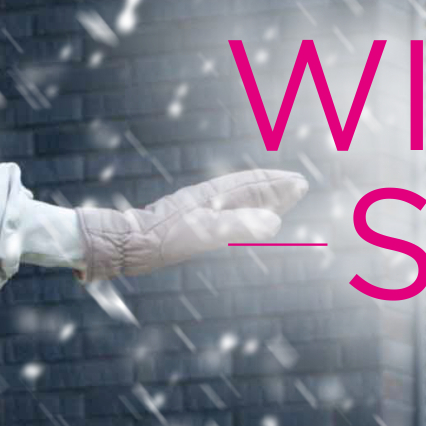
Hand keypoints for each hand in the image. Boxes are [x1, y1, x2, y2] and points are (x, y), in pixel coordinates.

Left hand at [77, 170, 307, 281]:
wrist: (126, 243)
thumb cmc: (163, 238)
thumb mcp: (205, 232)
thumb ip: (238, 226)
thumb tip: (275, 223)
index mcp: (213, 196)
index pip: (252, 186)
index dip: (277, 185)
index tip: (300, 182)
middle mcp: (206, 198)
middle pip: (246, 188)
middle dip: (272, 187)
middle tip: (297, 185)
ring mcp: (196, 209)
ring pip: (233, 199)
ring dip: (257, 197)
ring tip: (275, 200)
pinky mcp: (186, 222)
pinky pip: (221, 211)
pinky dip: (238, 210)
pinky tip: (236, 218)